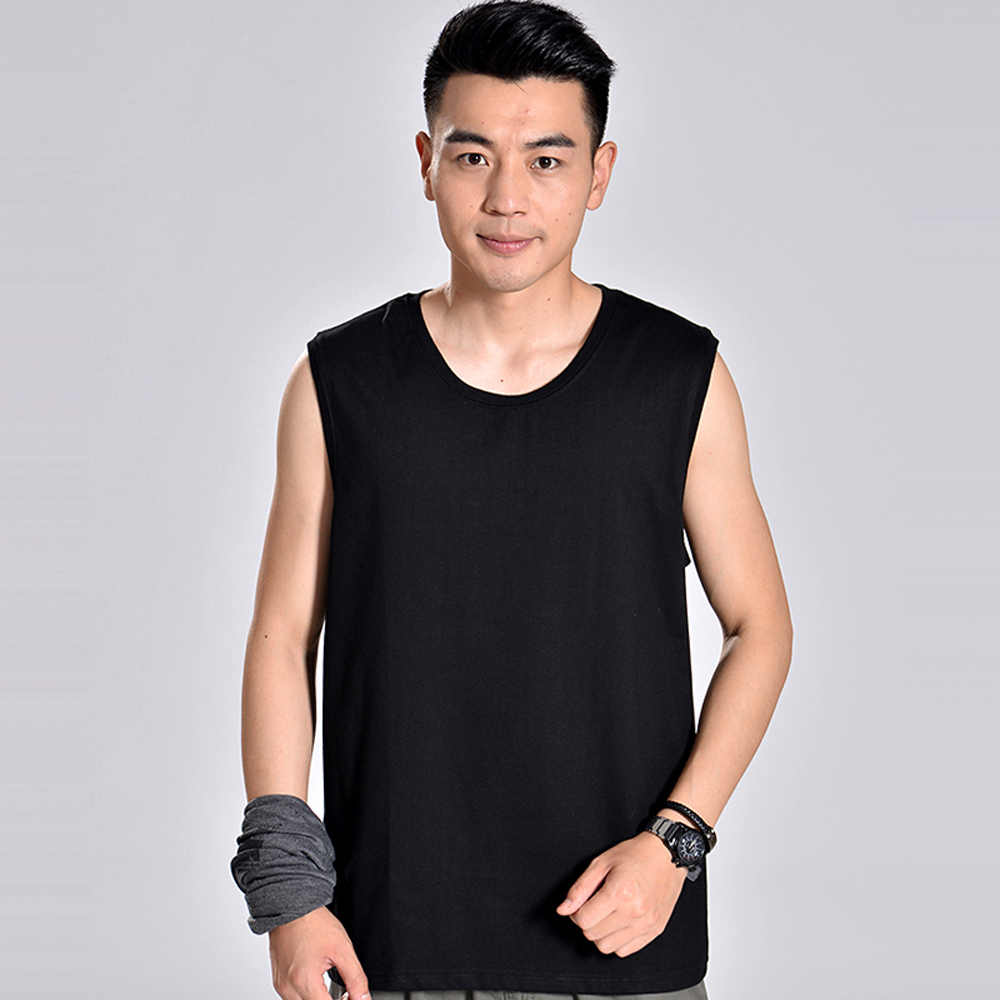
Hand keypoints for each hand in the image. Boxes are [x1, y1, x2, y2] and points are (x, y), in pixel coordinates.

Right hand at [268, 906, 369, 999]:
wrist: (292, 907)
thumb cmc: (313, 923)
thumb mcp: (342, 949)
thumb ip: (355, 978)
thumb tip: (363, 998)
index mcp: (304, 981)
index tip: (352, 997)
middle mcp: (288, 987)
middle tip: (346, 994)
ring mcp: (281, 985)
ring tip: (332, 987)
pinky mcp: (278, 980)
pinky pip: (293, 998)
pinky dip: (308, 995)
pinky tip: (318, 982)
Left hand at [555, 832, 687, 956]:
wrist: (667, 855)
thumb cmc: (635, 855)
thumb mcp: (602, 862)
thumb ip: (580, 888)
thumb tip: (563, 909)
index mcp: (620, 892)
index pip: (584, 920)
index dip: (575, 913)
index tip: (580, 904)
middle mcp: (635, 911)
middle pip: (593, 935)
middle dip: (587, 922)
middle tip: (593, 907)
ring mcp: (646, 923)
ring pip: (608, 947)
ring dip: (601, 934)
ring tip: (606, 915)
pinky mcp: (655, 930)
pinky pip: (626, 950)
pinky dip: (617, 940)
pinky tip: (619, 923)